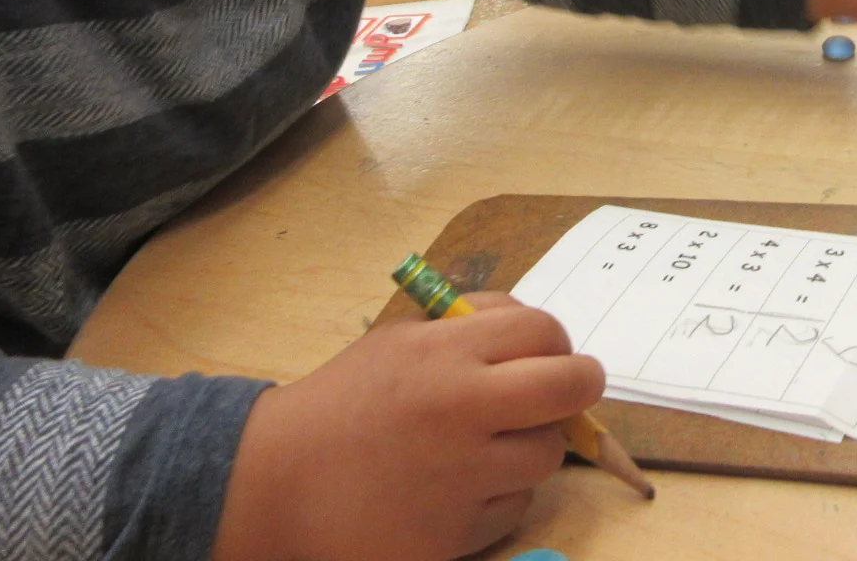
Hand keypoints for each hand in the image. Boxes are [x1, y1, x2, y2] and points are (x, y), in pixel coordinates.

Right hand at [213, 295, 603, 560]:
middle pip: (571, 386)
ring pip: (549, 454)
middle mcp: (462, 409)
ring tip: (490, 446)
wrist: (279, 483)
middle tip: (562, 394)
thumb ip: (471, 323)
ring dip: (531, 447)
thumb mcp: (401, 338)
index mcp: (445, 352)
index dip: (553, 341)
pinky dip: (500, 497)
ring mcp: (462, 476)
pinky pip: (515, 508)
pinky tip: (462, 488)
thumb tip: (544, 332)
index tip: (545, 355)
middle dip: (577, 385)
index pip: (545, 330)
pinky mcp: (456, 533)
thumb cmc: (345, 401)